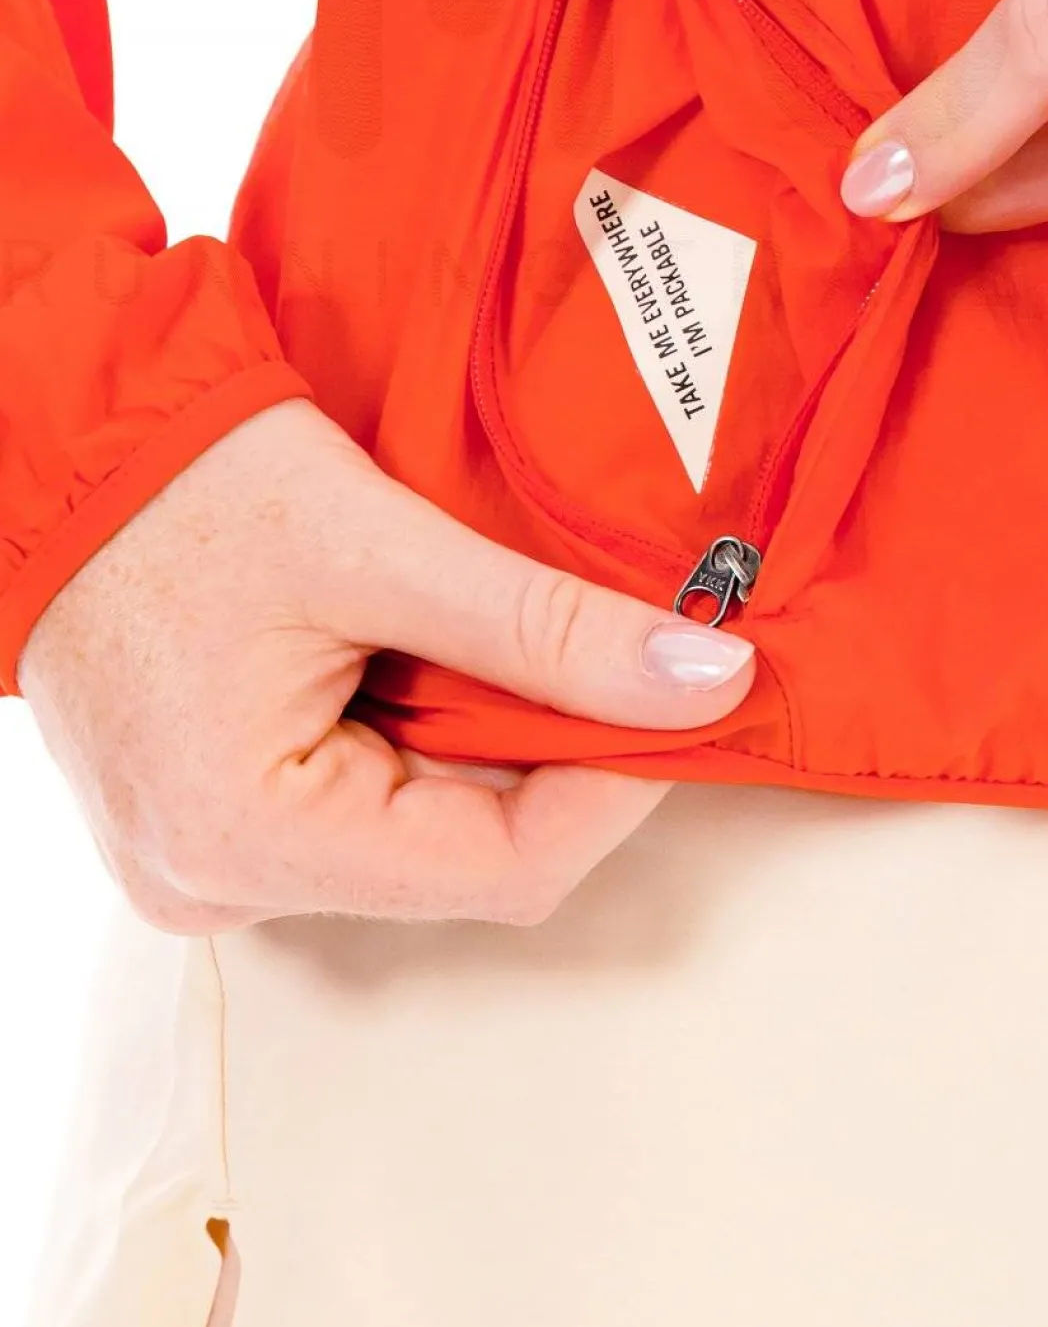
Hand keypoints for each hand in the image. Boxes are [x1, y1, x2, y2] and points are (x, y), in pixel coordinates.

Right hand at [18, 397, 754, 930]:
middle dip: (556, 755)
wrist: (54, 442)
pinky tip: (440, 652)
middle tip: (623, 648)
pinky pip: (357, 804)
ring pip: (418, 833)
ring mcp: (205, 861)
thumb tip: (703, 680)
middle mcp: (218, 885)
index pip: (502, 870)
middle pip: (462, 858)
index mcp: (248, 840)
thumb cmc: (182, 481)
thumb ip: (547, 625)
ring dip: (489, 738)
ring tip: (526, 635)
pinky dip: (421, 733)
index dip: (618, 785)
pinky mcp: (209, 816)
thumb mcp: (379, 542)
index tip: (686, 691)